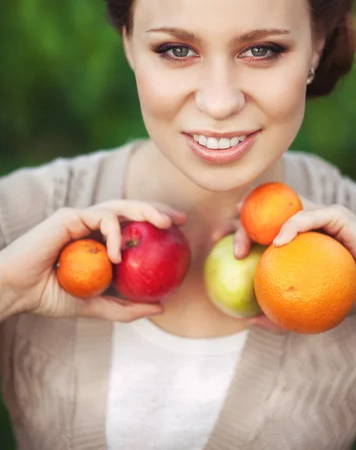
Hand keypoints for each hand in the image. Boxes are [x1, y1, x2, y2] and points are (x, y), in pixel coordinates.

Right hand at [0, 200, 185, 321]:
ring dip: (144, 211)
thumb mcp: (95, 305)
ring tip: (163, 223)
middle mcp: (92, 226)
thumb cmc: (51, 296)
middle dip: (157, 209)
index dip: (156, 223)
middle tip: (179, 220)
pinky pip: (101, 218)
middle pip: (131, 209)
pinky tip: (117, 255)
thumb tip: (161, 307)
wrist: (17, 292)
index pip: (132, 225)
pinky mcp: (70, 216)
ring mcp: (81, 218)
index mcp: (99, 241)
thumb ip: (124, 306)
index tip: (180, 231)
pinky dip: (113, 234)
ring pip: (120, 206)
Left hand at [213, 200, 355, 332]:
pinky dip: (290, 227)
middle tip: (222, 241)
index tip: (217, 242)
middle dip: (238, 220)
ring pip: (280, 208)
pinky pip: (308, 216)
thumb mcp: (309, 306)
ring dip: (256, 221)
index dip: (236, 226)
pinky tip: (276, 243)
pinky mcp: (336, 214)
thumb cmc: (348, 294)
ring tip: (241, 242)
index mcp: (295, 235)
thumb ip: (281, 312)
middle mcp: (304, 219)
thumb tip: (247, 322)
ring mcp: (319, 214)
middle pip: (263, 211)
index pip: (260, 223)